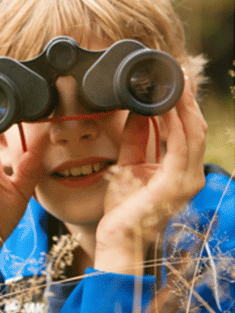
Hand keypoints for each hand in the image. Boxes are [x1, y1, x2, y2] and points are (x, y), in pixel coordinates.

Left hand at [96, 77, 206, 275]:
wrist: (117, 238)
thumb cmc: (122, 209)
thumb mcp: (128, 165)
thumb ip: (136, 140)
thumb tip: (137, 112)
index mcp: (181, 171)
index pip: (189, 132)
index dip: (183, 106)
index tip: (173, 82)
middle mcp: (191, 175)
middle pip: (196, 127)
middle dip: (186, 99)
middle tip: (176, 74)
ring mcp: (187, 180)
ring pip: (193, 132)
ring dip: (183, 105)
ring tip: (173, 82)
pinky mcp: (176, 183)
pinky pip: (180, 144)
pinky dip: (173, 122)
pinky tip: (163, 105)